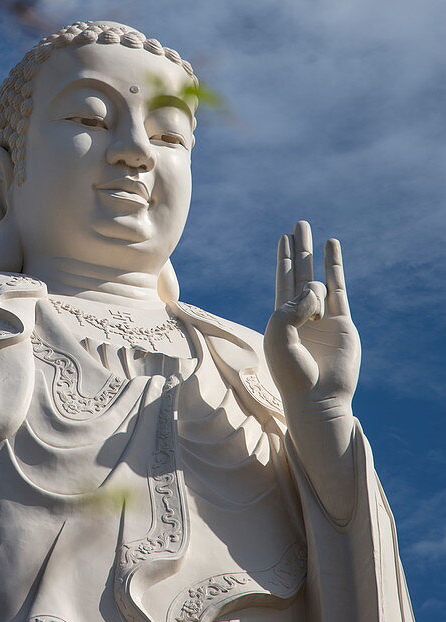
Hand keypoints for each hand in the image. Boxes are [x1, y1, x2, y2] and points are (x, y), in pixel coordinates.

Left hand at [264, 220, 360, 414]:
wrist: (317, 397)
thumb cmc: (291, 371)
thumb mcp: (278, 333)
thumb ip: (292, 306)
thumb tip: (314, 288)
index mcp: (281, 318)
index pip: (282, 280)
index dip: (283, 259)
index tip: (284, 238)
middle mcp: (302, 314)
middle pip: (300, 272)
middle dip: (299, 248)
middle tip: (299, 224)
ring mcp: (323, 317)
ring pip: (317, 283)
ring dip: (310, 280)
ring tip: (310, 284)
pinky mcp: (342, 322)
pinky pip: (338, 288)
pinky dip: (333, 266)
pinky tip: (332, 246)